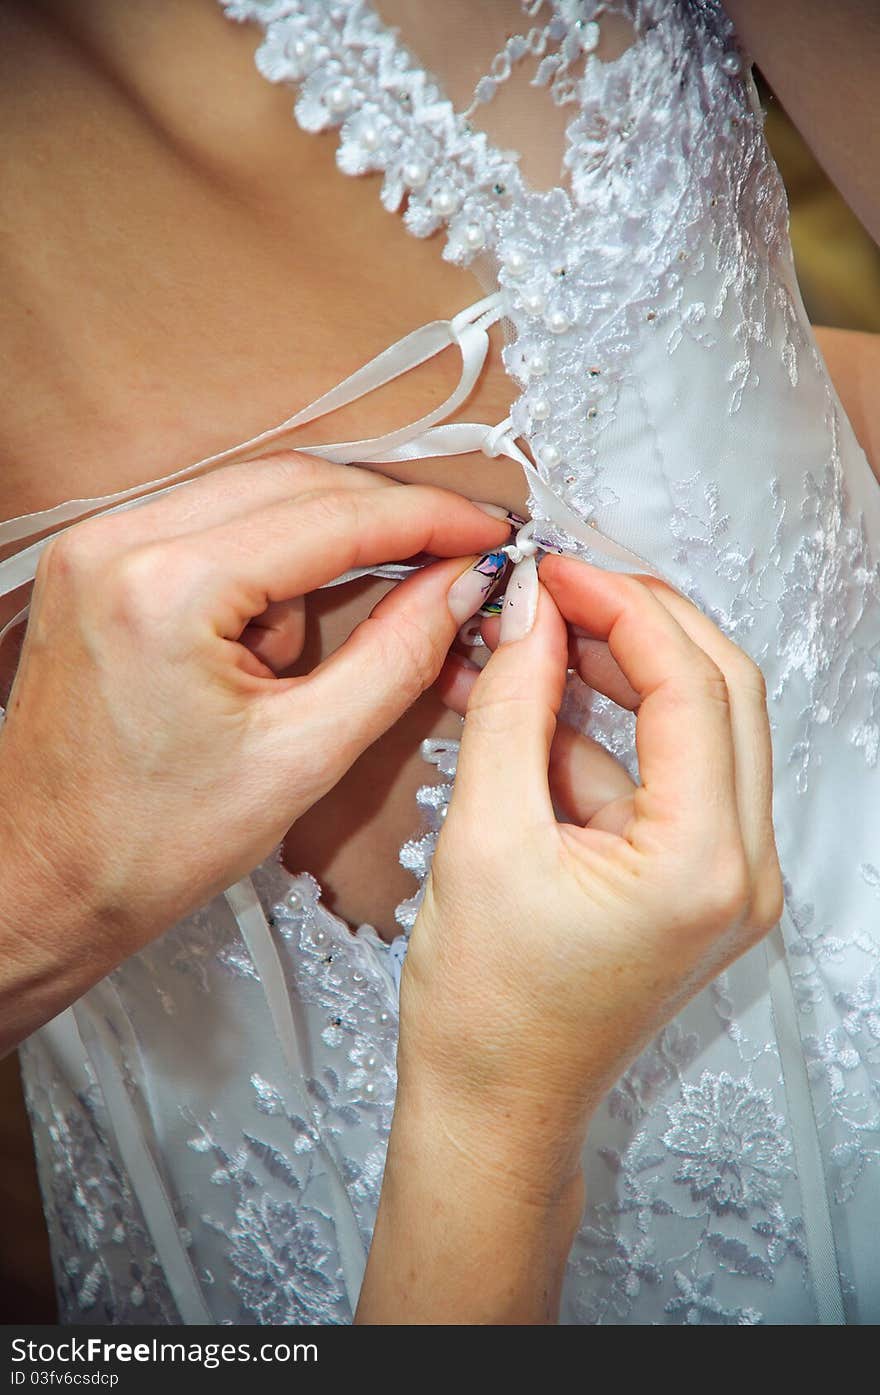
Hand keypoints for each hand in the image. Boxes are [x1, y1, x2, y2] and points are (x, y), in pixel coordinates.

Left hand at [0, 452, 508, 1045]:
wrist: (43, 880)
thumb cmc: (147, 843)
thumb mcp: (302, 756)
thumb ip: (398, 655)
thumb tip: (462, 586)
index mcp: (167, 588)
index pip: (334, 516)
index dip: (429, 519)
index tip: (489, 534)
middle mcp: (119, 542)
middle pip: (296, 481)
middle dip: (386, 518)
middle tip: (457, 555)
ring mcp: (97, 545)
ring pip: (256, 494)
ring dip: (326, 540)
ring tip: (353, 625)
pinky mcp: (96, 563)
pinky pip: (212, 522)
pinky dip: (271, 555)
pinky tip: (284, 629)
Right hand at [402, 552, 783, 1193]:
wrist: (493, 1109)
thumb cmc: (485, 1010)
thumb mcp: (484, 838)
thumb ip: (512, 709)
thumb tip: (529, 611)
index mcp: (703, 862)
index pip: (692, 684)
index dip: (623, 607)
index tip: (557, 568)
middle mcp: (741, 868)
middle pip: (723, 692)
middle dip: (641, 624)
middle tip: (560, 587)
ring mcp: (727, 878)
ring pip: (701, 728)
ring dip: (622, 673)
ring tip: (536, 638)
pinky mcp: (694, 882)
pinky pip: (666, 776)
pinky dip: (608, 733)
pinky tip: (534, 708)